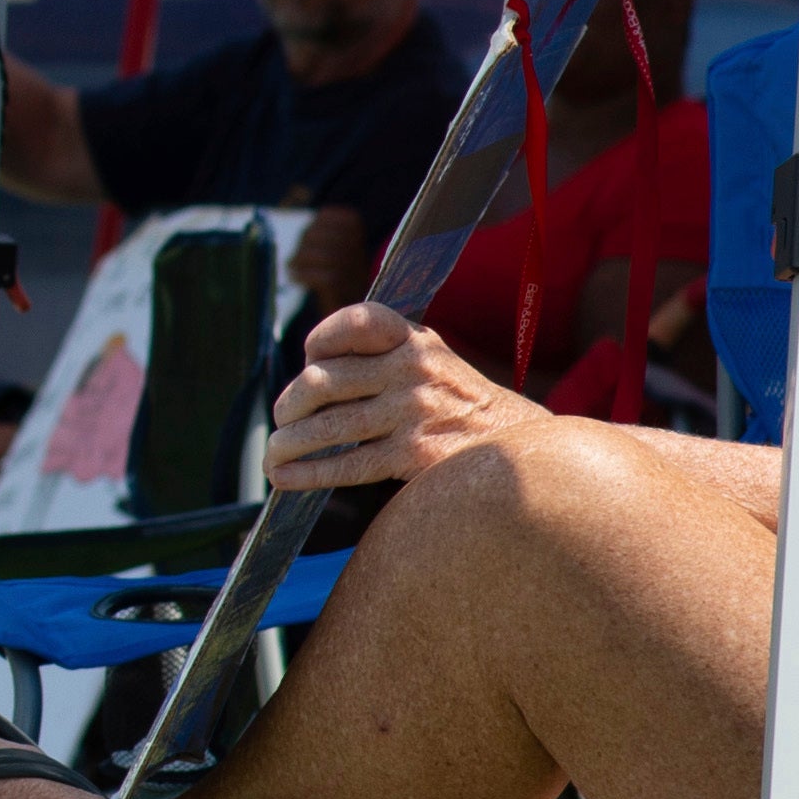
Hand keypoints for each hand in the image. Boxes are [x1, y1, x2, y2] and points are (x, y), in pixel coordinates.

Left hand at [263, 298, 542, 499]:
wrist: (526, 460)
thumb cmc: (469, 415)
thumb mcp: (440, 366)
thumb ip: (390, 359)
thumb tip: (314, 378)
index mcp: (419, 341)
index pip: (359, 320)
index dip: (322, 338)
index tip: (309, 359)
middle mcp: (413, 369)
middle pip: (325, 379)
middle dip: (290, 403)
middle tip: (281, 419)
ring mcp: (413, 411)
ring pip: (328, 425)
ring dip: (288, 443)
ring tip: (272, 455)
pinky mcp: (413, 455)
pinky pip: (347, 463)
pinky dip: (308, 473)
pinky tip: (286, 478)